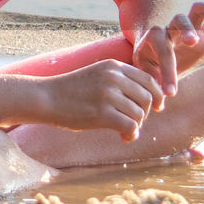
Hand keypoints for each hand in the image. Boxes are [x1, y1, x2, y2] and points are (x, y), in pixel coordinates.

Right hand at [44, 59, 164, 141]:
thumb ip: (119, 81)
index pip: (148, 79)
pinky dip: (131, 134)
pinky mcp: (102, 113)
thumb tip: (147, 97)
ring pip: (140, 114)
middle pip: (147, 97)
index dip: (157, 95)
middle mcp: (114, 78)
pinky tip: (124, 137)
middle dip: (146, 113)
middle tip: (135, 122)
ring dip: (136, 125)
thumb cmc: (71, 90)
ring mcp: (108, 95)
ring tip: (126, 131)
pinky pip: (130, 126)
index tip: (157, 107)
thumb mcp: (97, 75)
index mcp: (114, 66)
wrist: (46, 97)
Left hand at [133, 3, 203, 96]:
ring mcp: (189, 27)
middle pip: (179, 20)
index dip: (166, 73)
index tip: (170, 94)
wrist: (156, 52)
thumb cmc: (151, 65)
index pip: (162, 53)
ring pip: (196, 10)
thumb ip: (153, 87)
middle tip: (192, 43)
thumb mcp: (148, 75)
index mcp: (154, 39)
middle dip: (186, 30)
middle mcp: (172, 28)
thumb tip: (158, 107)